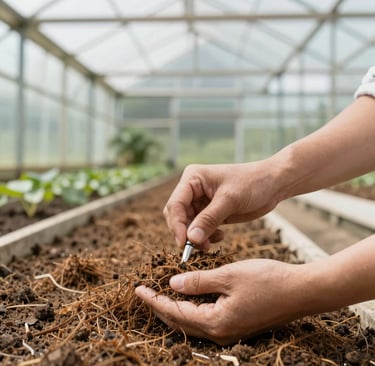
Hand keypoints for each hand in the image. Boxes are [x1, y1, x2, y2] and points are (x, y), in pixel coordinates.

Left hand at [135, 259, 314, 344]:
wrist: (302, 291)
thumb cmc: (268, 280)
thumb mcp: (228, 275)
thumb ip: (198, 281)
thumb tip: (173, 284)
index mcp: (215, 322)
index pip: (174, 312)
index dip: (154, 300)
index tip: (138, 289)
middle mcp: (220, 333)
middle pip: (180, 322)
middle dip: (160, 308)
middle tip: (145, 293)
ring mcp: (229, 332)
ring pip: (192, 322)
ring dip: (175, 309)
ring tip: (161, 294)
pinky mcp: (237, 325)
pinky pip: (205, 319)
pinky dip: (191, 308)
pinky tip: (189, 297)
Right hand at [163, 161, 285, 248]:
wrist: (273, 184)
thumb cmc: (253, 183)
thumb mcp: (230, 200)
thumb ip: (209, 219)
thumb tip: (190, 239)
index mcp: (193, 178)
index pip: (175, 204)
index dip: (177, 225)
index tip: (183, 244)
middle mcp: (192, 189)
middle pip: (177, 216)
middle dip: (186, 233)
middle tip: (200, 247)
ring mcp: (201, 201)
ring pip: (188, 225)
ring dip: (197, 237)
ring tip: (211, 243)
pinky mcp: (210, 212)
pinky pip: (199, 228)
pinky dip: (205, 236)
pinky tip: (220, 236)